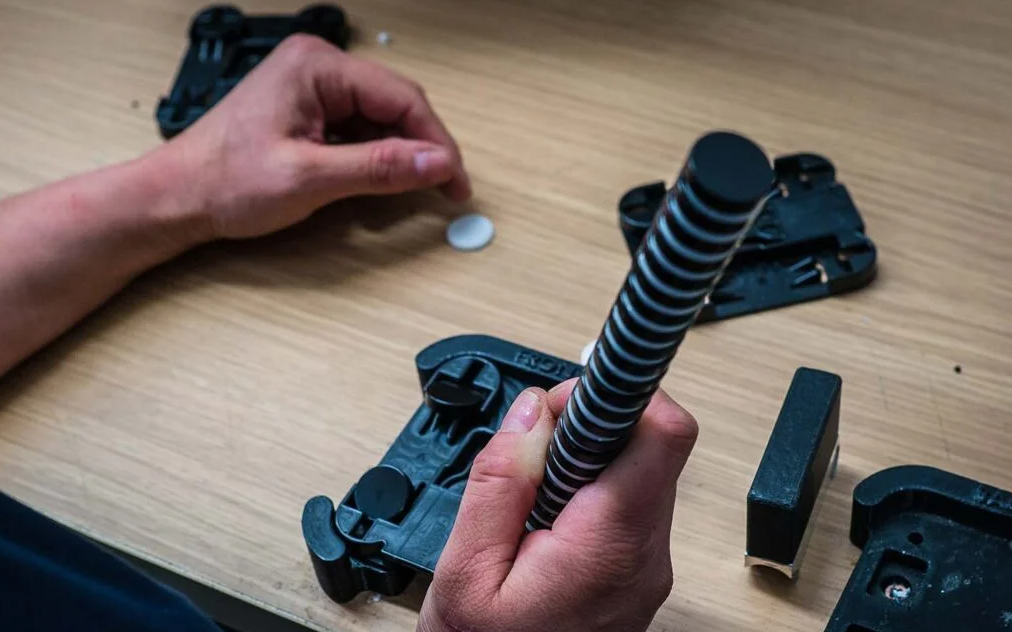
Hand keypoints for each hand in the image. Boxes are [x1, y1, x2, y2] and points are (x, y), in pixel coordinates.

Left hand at [164, 33, 470, 240]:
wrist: (177, 197)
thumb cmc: (224, 182)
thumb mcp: (309, 179)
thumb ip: (378, 168)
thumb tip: (437, 163)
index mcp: (317, 67)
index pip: (402, 98)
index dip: (436, 142)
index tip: (455, 181)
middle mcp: (318, 67)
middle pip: (396, 104)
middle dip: (423, 147)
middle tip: (446, 188)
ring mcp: (313, 87)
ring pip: (382, 118)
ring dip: (401, 153)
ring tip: (416, 188)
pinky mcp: (309, 110)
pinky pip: (360, 128)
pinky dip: (377, 155)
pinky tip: (382, 179)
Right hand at [418, 379, 697, 631]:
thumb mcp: (465, 572)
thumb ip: (499, 483)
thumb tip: (532, 412)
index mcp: (609, 544)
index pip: (663, 432)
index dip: (620, 392)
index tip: (574, 390)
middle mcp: (646, 552)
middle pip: (649, 444)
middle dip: (588, 428)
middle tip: (531, 454)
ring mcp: (648, 562)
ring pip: (636, 470)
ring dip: (583, 462)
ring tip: (529, 500)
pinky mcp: (639, 568)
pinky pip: (625, 502)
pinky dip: (587, 491)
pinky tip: (543, 523)